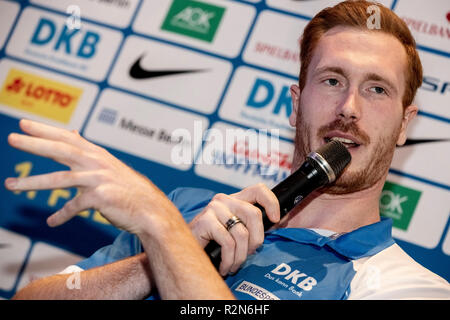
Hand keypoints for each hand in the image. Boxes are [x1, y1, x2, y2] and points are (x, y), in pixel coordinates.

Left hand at [4, 119, 176, 234]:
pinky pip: (74, 206)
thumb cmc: (129, 190)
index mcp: (99, 155)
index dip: (46, 130)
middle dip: (35, 144)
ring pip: (61, 179)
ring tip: (11, 184)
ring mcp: (99, 180)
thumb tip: (74, 133)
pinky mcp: (101, 198)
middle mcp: (98, 163)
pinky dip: (61, 215)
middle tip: (12, 138)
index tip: (25, 124)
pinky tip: (51, 221)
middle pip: (62, 150)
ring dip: (33, 182)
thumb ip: (89, 152)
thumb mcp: (110, 166)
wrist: (151, 210)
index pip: (69, 138)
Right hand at [189, 183, 279, 275]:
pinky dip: (229, 260)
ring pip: (242, 233)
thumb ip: (253, 225)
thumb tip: (279, 222)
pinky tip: (224, 266)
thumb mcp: (237, 231)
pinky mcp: (204, 220)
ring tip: (233, 264)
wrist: (185, 252)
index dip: (271, 203)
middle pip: (254, 215)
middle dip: (256, 240)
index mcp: (235, 199)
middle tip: (249, 254)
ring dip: (240, 256)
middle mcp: (224, 200)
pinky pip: (228, 243)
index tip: (275, 220)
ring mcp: (213, 208)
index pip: (258, 190)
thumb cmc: (214, 244)